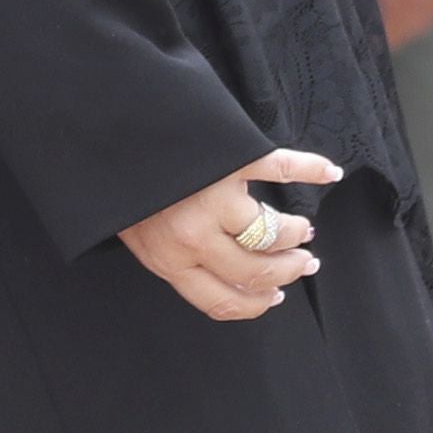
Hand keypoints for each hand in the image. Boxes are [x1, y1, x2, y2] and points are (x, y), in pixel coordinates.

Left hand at [123, 147, 338, 320]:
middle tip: (304, 263)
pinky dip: (310, 168)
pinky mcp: (231, 159)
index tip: (275, 295)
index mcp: (169, 260)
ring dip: (295, 234)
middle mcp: (194, 238)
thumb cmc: (125, 188)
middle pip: (257, 271)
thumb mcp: (139, 236)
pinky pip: (281, 167)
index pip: (222, 301)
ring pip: (273, 233)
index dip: (256, 303)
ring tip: (302, 231)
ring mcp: (216, 198)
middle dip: (288, 271)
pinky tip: (329, 173)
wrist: (103, 128)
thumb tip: (228, 275)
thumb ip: (177, 257)